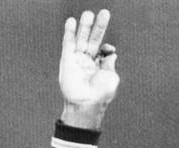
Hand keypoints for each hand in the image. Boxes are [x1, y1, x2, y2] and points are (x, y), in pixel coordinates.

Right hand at [60, 10, 118, 129]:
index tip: (108, 49)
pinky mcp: (67, 60)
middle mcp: (88, 62)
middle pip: (93, 39)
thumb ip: (110, 62)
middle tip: (104, 13)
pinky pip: (67, 43)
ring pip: (81, 39)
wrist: (86, 103)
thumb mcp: (111, 76)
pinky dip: (69, 32)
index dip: (106, 47)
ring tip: (88, 14)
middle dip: (98, 27)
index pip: (102, 50)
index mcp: (99, 67)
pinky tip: (71, 21)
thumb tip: (112, 52)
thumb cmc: (101, 94)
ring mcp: (77, 60)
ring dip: (84, 26)